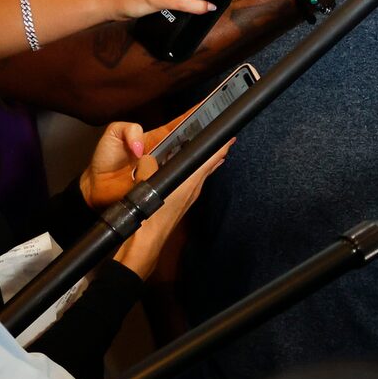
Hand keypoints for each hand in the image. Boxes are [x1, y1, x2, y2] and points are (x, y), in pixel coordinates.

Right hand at [99, 116, 226, 278]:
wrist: (147, 242)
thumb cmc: (151, 216)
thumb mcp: (147, 185)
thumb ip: (148, 167)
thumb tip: (147, 158)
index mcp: (191, 181)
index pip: (212, 159)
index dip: (222, 146)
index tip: (230, 136)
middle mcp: (194, 189)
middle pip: (210, 166)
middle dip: (216, 152)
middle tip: (220, 139)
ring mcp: (189, 197)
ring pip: (201, 175)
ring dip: (205, 162)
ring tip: (206, 150)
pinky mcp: (182, 204)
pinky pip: (191, 183)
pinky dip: (192, 173)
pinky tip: (184, 171)